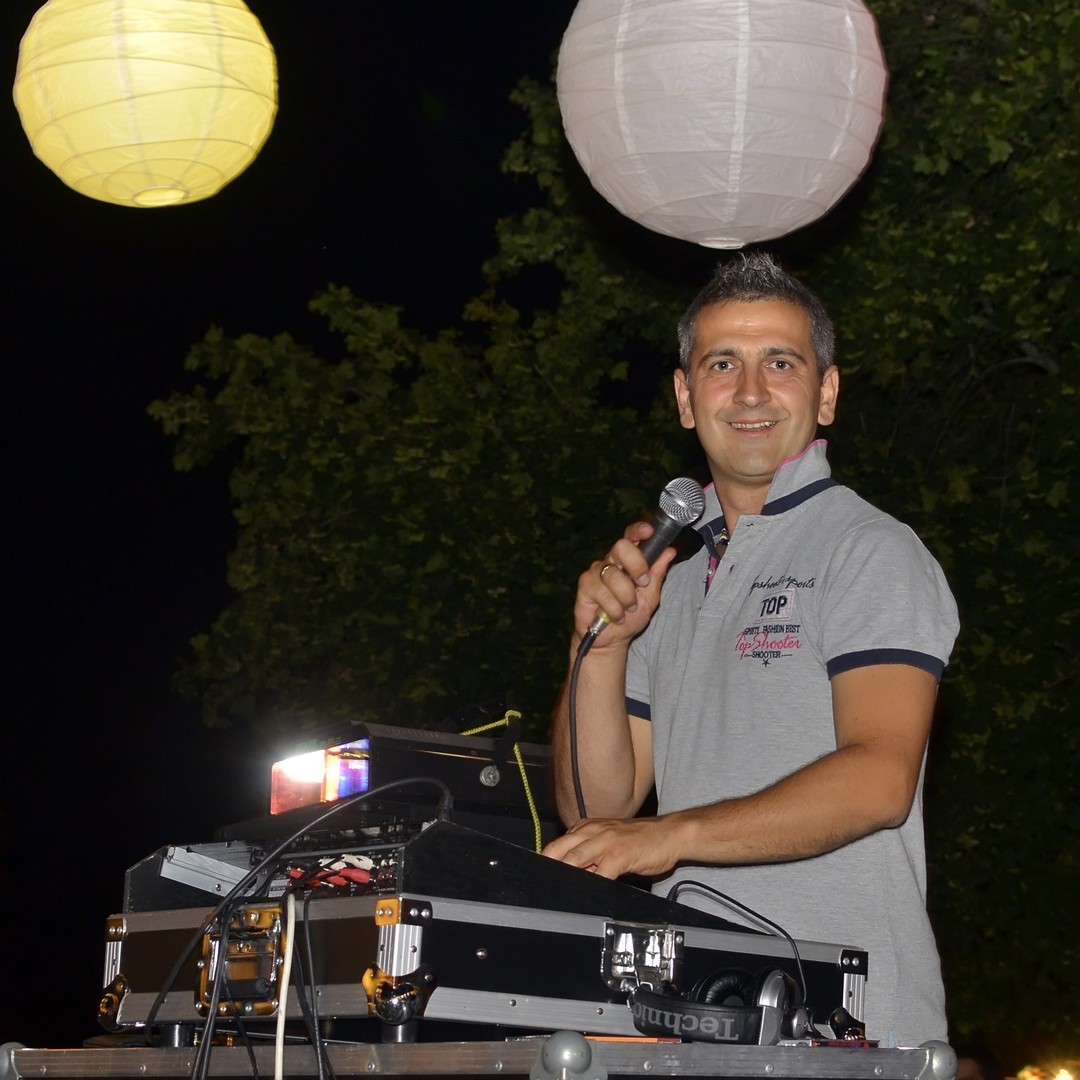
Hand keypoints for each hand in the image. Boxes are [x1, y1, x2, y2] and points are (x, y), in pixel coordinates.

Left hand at [541, 815, 683, 879]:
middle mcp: (594, 831)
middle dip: (547, 867)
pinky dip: (591, 884)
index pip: (559, 844)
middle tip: (539, 884)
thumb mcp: (609, 841)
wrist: (669, 833)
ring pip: (575, 859)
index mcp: (587, 827)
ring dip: (564, 874)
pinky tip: (586, 894)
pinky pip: (600, 872)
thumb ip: (589, 855)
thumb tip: (570, 873)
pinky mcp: (620, 854)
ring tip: (555, 890)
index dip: (545, 860)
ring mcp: (606, 842)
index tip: (536, 875)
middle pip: (560, 850)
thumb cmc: (640, 839)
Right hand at [573, 521, 676, 646]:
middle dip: (636, 565)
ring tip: (627, 610)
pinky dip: (614, 609)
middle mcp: (611, 561)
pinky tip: (614, 616)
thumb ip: (657, 574)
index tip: (649, 531)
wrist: (613, 639)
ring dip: (626, 598)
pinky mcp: (585, 585)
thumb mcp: (650, 596)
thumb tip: (669, 551)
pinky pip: (603, 593)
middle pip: (621, 546)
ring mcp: (596, 571)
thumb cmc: (630, 616)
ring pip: (614, 575)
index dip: (638, 530)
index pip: (631, 536)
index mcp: (628, 560)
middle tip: (641, 584)